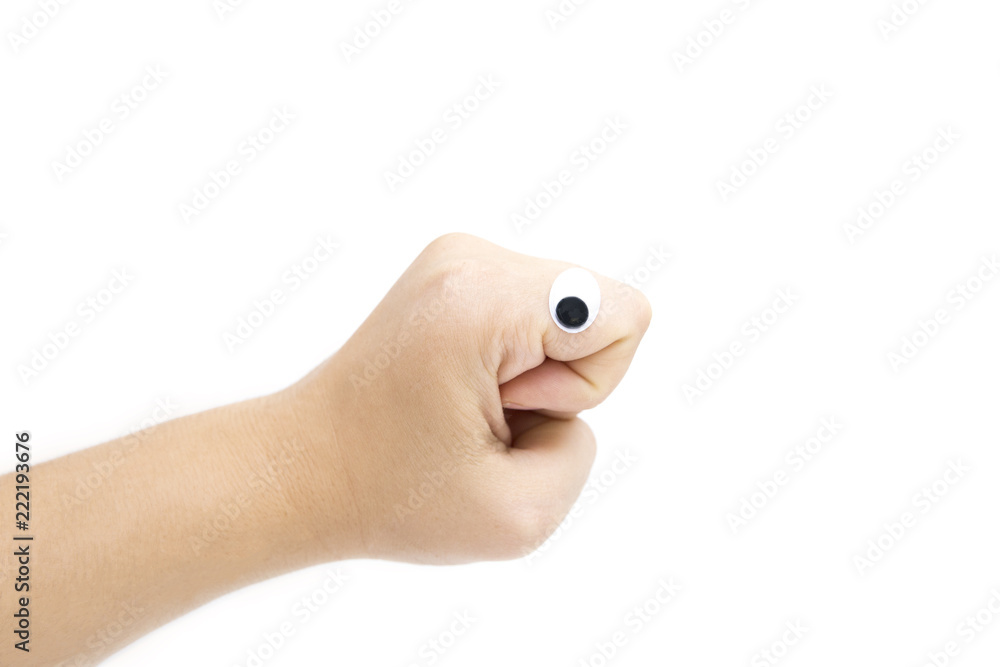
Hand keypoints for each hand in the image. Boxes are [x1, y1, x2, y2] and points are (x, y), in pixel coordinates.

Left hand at [286, 233, 651, 563]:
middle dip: (558, 378)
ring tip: (464, 402)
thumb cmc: (395, 496)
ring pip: (570, 311)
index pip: (622, 313)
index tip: (510, 408)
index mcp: (481, 302)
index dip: (586, 384)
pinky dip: (515, 358)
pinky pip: (537, 312)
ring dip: (535, 370)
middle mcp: (469, 259)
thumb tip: (566, 381)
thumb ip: (580, 450)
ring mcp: (457, 257)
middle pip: (599, 307)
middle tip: (481, 413)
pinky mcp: (452, 272)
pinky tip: (457, 387)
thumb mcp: (517, 517)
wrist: (309, 467)